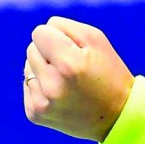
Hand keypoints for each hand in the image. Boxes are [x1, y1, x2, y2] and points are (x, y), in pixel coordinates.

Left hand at [23, 16, 133, 140]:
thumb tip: (39, 33)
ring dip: (44, 69)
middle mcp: (52, 86)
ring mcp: (42, 104)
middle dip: (49, 52)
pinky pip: (28, 85)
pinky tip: (60, 94)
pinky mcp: (35, 114)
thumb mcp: (96, 39)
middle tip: (72, 66)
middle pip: (32, 49)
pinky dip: (41, 85)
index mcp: (68, 65)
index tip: (71, 48)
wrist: (116, 117)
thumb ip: (63, 27)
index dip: (56, 36)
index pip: (39, 33)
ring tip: (67, 81)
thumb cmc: (108, 71)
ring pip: (27, 67)